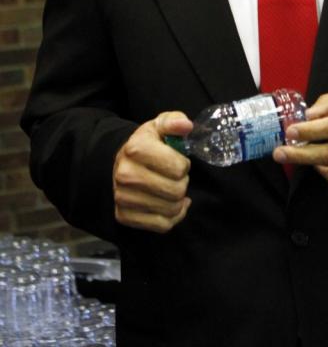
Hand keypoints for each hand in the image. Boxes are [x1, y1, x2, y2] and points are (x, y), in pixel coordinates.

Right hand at [113, 111, 192, 232]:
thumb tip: (186, 125)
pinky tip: (169, 205)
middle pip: (176, 190)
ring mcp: (123, 198)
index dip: (184, 165)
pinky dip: (172, 217)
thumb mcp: (160, 125)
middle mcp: (125, 175)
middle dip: (183, 183)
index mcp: (136, 149)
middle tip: (175, 176)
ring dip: (178, 200)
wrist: (122, 163)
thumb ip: (174, 121)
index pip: (179, 168)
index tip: (178, 161)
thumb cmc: (148, 144)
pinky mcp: (124, 216)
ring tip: (171, 188)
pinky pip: (162, 225)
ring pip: (171, 209)